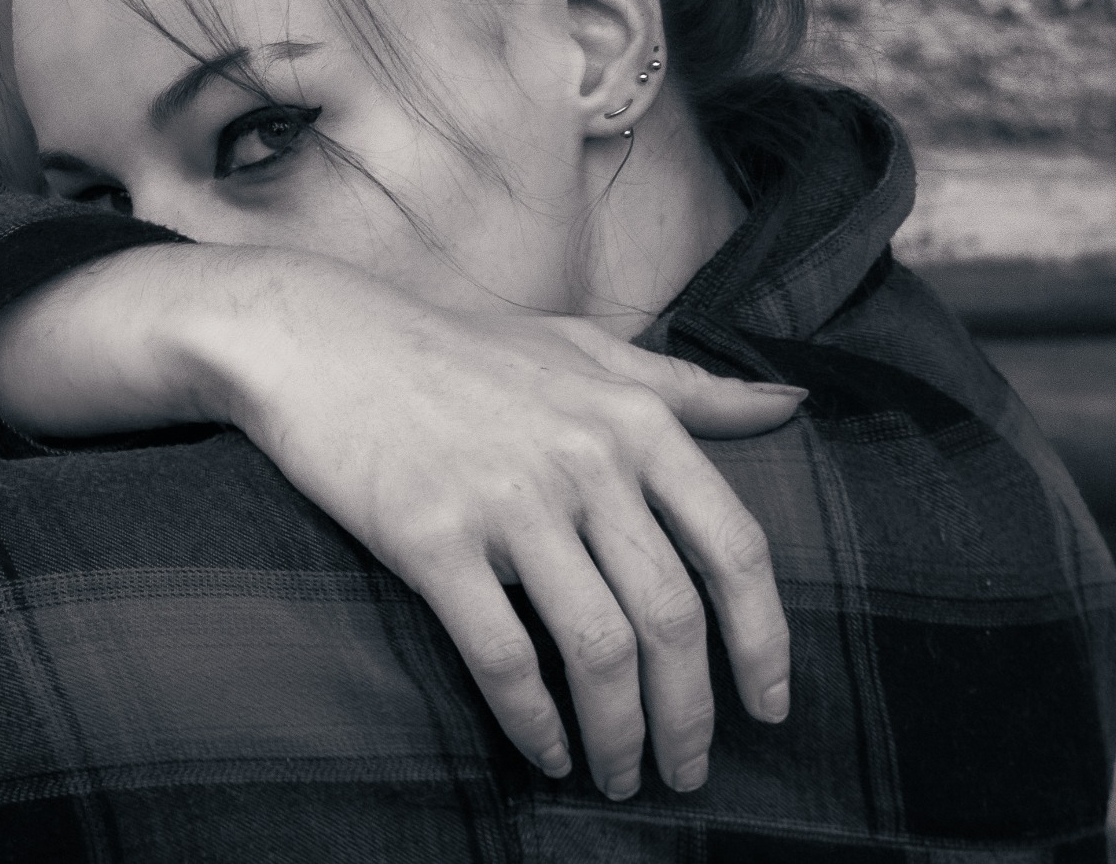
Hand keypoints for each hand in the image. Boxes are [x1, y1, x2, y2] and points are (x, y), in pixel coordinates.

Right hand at [174, 252, 798, 798]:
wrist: (324, 339)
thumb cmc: (460, 347)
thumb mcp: (587, 347)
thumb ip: (690, 386)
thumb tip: (791, 404)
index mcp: (634, 419)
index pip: (734, 550)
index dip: (765, 642)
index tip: (770, 705)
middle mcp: (584, 460)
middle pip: (671, 617)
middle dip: (691, 715)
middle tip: (689, 770)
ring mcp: (508, 500)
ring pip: (597, 649)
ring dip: (621, 733)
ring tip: (621, 776)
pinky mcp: (432, 538)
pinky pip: (502, 655)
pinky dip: (533, 722)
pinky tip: (547, 754)